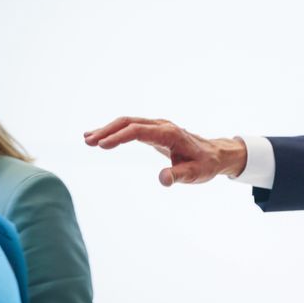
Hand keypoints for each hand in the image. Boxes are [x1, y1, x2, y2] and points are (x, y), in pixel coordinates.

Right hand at [83, 117, 247, 185]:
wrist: (215, 154)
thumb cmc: (205, 164)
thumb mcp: (195, 173)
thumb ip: (178, 175)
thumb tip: (162, 179)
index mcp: (169, 134)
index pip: (138, 131)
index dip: (119, 137)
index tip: (101, 145)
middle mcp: (162, 126)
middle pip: (129, 123)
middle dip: (108, 131)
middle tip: (88, 142)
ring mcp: (158, 126)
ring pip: (129, 123)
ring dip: (108, 129)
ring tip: (88, 139)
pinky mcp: (155, 131)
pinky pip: (132, 127)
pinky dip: (115, 131)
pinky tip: (101, 137)